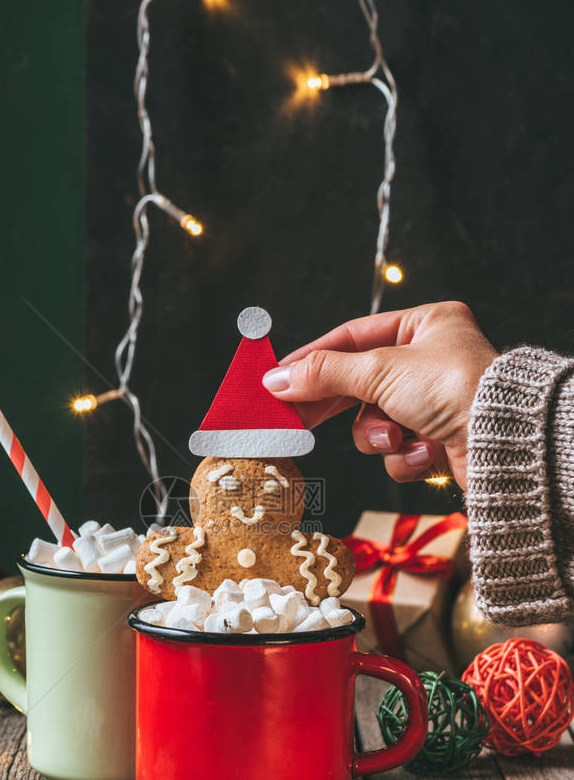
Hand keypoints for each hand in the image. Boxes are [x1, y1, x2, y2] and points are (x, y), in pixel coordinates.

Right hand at [261, 301, 496, 489]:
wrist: (501, 443)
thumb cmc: (455, 389)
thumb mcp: (380, 371)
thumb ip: (325, 373)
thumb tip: (277, 378)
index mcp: (426, 324)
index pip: (353, 336)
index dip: (314, 358)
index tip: (279, 378)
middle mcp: (431, 359)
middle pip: (361, 382)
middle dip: (338, 405)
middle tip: (296, 418)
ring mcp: (434, 400)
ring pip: (376, 421)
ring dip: (380, 436)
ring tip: (397, 438)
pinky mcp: (438, 437)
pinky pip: (398, 447)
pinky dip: (404, 455)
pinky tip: (424, 452)